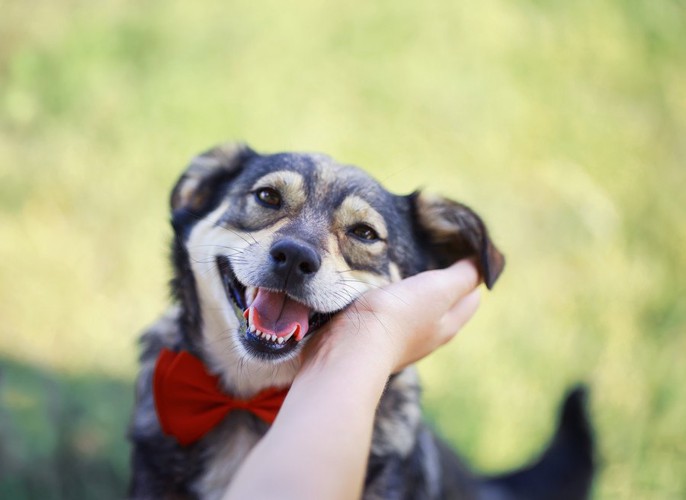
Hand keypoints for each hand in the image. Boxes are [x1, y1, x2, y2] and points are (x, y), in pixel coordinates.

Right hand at [303, 259, 480, 373]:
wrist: (351, 348)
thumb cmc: (399, 316)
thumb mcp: (438, 289)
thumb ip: (462, 277)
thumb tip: (483, 263)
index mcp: (448, 326)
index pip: (471, 299)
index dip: (473, 277)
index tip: (466, 256)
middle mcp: (427, 339)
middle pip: (446, 310)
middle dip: (447, 288)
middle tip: (440, 262)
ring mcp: (400, 343)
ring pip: (418, 317)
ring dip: (417, 299)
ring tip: (410, 278)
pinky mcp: (373, 342)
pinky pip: (390, 321)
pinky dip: (392, 308)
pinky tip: (382, 300)